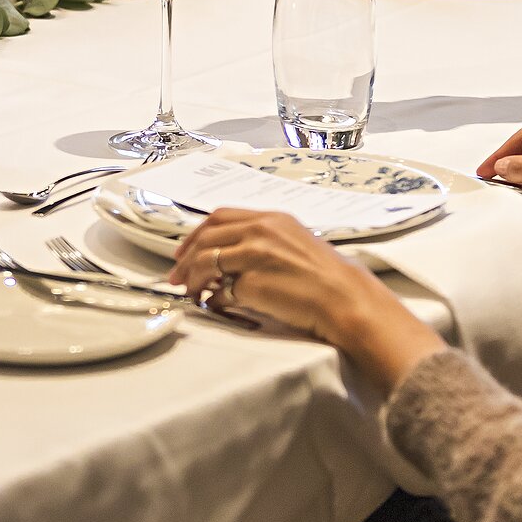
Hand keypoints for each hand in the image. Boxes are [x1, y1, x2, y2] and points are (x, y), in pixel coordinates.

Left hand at [167, 208, 445, 392]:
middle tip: (177, 273)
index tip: (185, 248)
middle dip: (186, 256)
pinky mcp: (252, 284)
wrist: (344, 297)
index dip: (197, 233)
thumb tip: (232, 253)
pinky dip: (211, 298)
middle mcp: (260, 231)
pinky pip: (220, 290)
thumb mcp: (295, 242)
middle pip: (207, 236)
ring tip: (190, 292)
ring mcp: (254, 256)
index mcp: (271, 218)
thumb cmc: (326, 276)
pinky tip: (213, 305)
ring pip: (206, 262)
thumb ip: (263, 239)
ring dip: (192, 278)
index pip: (220, 217)